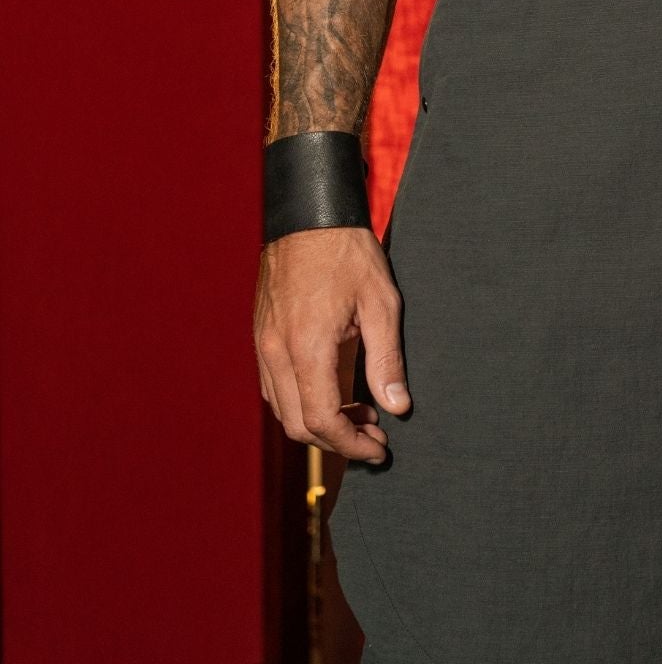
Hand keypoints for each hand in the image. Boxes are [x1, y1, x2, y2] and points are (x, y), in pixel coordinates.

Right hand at [254, 228, 411, 462]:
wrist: (308, 215)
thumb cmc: (347, 253)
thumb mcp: (381, 303)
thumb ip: (387, 360)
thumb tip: (397, 408)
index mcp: (307, 347)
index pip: (322, 420)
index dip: (351, 445)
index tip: (379, 448)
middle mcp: (277, 352)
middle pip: (298, 424)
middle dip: (337, 441)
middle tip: (376, 435)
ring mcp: (264, 345)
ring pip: (283, 409)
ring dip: (319, 423)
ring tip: (361, 414)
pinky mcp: (262, 336)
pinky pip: (275, 387)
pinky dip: (302, 402)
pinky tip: (333, 391)